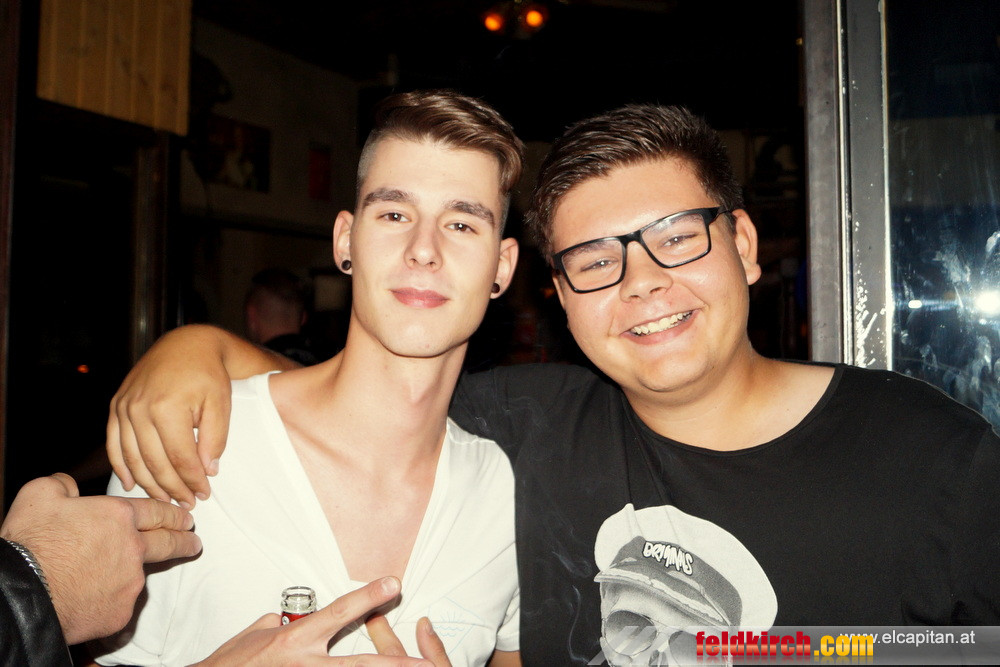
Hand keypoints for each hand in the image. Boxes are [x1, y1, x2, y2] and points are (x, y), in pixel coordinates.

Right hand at [0, 473, 200, 644]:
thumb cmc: (30, 545)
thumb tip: (68, 485)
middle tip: (194, 541)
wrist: (22, 595)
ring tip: (117, 575)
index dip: (173, 513)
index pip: (158, 511)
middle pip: (169, 542)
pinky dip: (110, 600)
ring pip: (140, 575)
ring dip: (134, 573)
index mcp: (118, 516)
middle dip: (185, 540)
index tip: (186, 518)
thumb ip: (62, 485)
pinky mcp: (121, 611)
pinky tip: (93, 598)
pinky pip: (120, 603)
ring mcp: (130, 582)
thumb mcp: (40, 496)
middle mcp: (132, 548)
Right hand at [106, 325, 288, 507]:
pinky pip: (114, 444)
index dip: (192, 481)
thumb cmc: (207, 374)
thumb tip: (207, 472)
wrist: (186, 345)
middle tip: (187, 504)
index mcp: (167, 407)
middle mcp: (139, 408)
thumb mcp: (220, 404)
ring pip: (132, 458)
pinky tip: (132, 484)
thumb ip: (215, 439)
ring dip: (148, 484)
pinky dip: (121, 467)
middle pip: (154, 463)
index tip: (203, 495)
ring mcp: (123, 407)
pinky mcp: (116, 406)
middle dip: (172, 488)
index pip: (179, 458)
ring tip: (166, 500)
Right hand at [196, 577, 433, 665]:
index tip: (393, 584)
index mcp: (296, 639)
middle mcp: (305, 663)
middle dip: (394, 662)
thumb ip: (285, 623)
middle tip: (424, 662)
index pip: (339, 612)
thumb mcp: (257, 631)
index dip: (369, 597)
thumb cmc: (229, 662)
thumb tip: (298, 618)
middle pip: (359, 665)